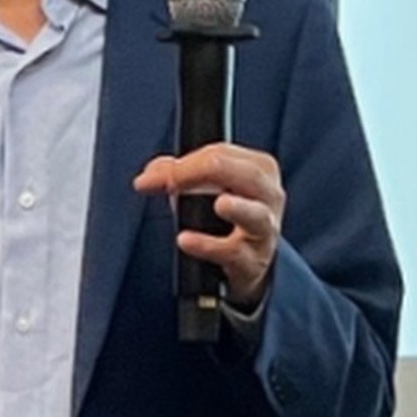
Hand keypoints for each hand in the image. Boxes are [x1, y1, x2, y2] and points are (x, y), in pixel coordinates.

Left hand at [135, 141, 282, 312]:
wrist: (249, 262)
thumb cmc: (229, 216)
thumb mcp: (207, 189)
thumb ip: (176, 175)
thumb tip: (147, 178)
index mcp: (260, 169)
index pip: (222, 154)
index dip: (187, 163)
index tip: (158, 177)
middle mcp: (269, 197)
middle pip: (248, 175)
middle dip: (208, 173)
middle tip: (174, 181)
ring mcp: (264, 230)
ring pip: (257, 216)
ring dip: (239, 209)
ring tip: (220, 204)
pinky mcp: (253, 261)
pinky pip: (233, 252)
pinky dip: (208, 246)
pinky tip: (186, 240)